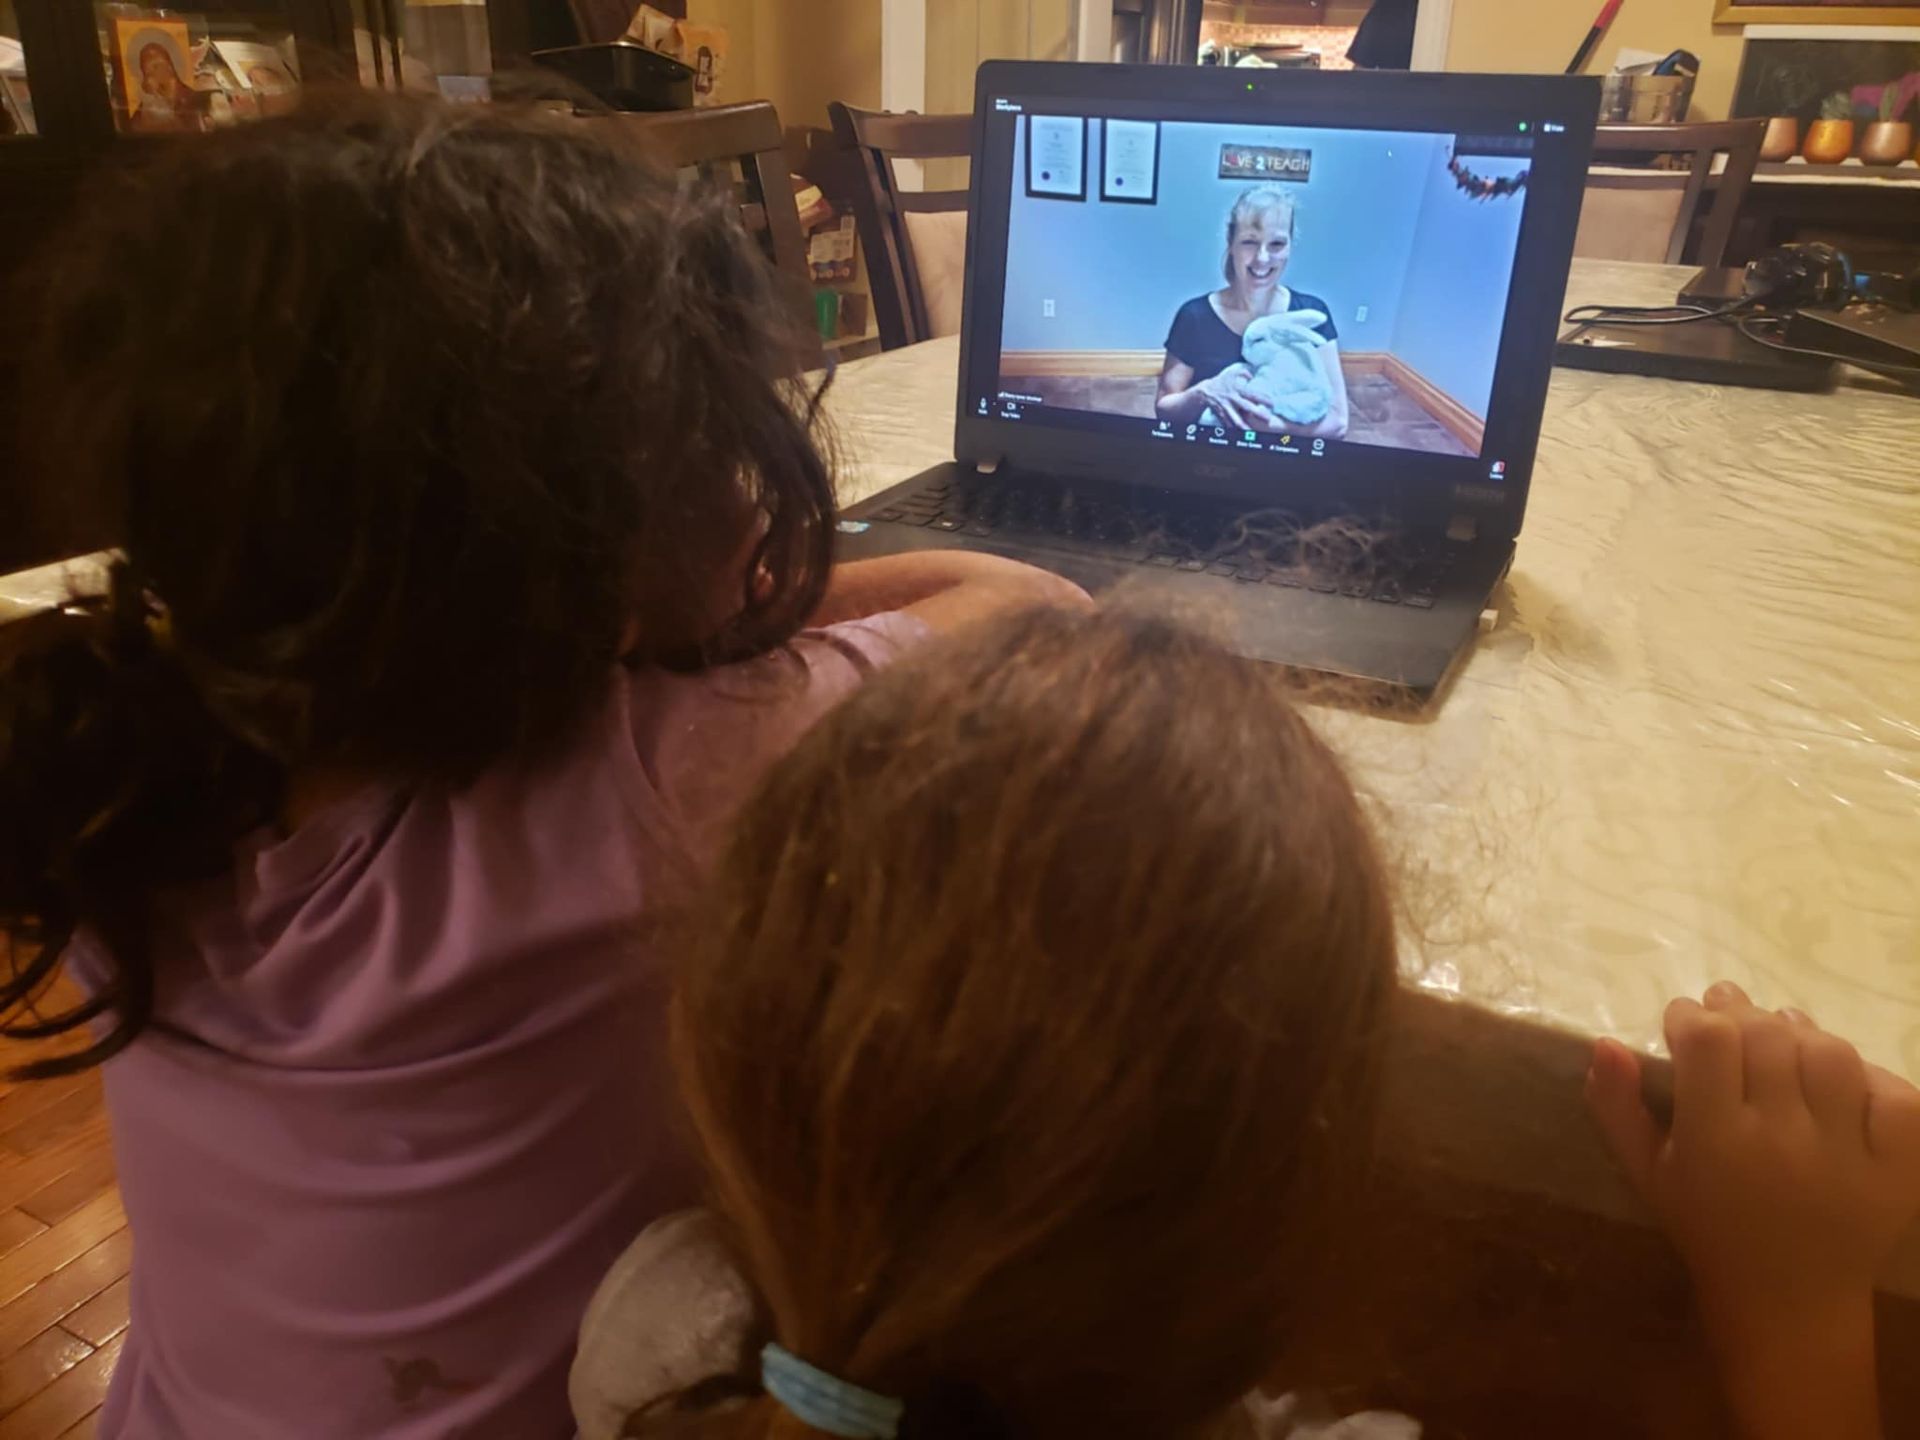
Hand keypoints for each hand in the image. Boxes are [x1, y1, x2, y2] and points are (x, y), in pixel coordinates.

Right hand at [1195, 371, 1273, 431]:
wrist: (1205, 391)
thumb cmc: (1221, 382)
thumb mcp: (1231, 373)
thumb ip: (1243, 373)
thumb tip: (1252, 375)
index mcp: (1237, 390)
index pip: (1252, 395)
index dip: (1263, 399)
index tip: (1272, 404)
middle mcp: (1233, 400)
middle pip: (1247, 408)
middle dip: (1258, 414)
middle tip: (1268, 419)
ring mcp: (1227, 409)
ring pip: (1237, 419)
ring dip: (1245, 426)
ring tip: (1253, 433)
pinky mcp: (1222, 415)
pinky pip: (1229, 424)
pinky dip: (1235, 430)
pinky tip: (1242, 435)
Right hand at [1587, 982, 1919, 1439]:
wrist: (1788, 1303)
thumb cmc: (1707, 1229)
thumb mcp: (1648, 1173)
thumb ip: (1617, 1107)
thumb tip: (1606, 1042)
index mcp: (1716, 1143)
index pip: (1709, 1040)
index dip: (1693, 1016)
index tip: (1684, 1022)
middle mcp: (1783, 1143)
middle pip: (1768, 1036)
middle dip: (1742, 1014)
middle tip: (1729, 1017)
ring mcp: (1849, 1157)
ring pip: (1831, 1054)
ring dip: (1802, 1034)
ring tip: (1782, 1038)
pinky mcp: (1898, 1172)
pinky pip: (1898, 1097)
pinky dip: (1872, 1076)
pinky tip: (1841, 1080)